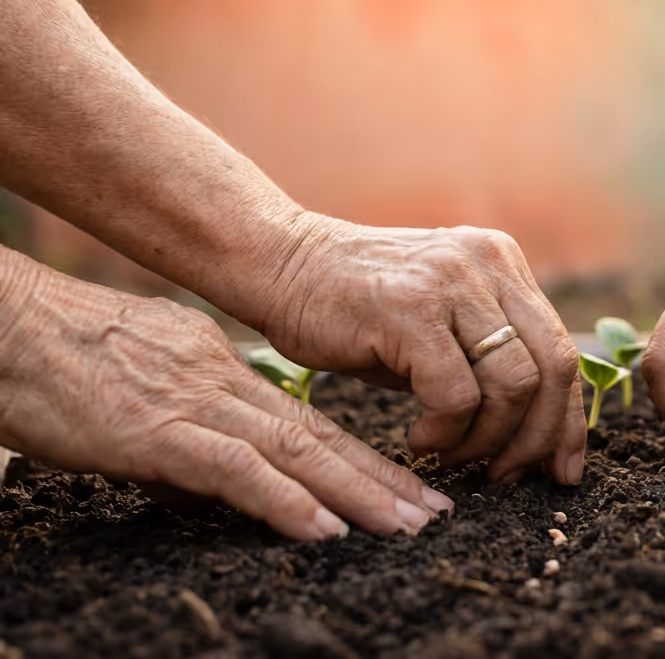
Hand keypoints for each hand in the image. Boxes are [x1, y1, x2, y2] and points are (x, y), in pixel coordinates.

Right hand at [0, 258, 450, 541]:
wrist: (8, 324)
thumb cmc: (63, 357)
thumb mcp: (144, 385)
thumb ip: (187, 430)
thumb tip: (213, 487)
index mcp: (223, 372)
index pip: (309, 422)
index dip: (363, 458)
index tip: (407, 487)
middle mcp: (223, 385)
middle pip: (320, 438)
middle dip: (381, 480)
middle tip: (433, 513)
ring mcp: (194, 405)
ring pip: (296, 452)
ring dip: (356, 494)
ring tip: (405, 525)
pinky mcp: (156, 430)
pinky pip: (235, 470)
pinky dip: (285, 501)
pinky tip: (324, 529)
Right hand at [261, 218, 585, 485]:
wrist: (278, 266)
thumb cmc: (358, 311)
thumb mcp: (441, 325)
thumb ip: (490, 360)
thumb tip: (540, 434)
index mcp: (503, 263)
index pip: (561, 350)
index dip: (568, 419)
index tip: (564, 470)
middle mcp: (488, 263)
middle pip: (553, 367)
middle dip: (539, 437)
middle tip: (506, 476)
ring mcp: (452, 280)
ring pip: (514, 385)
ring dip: (487, 440)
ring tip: (450, 456)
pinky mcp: (411, 309)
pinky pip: (457, 395)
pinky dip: (445, 433)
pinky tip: (417, 440)